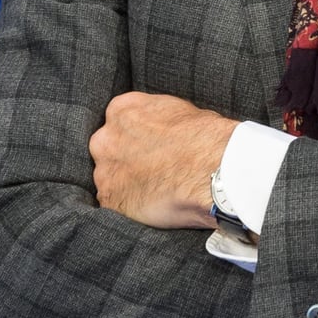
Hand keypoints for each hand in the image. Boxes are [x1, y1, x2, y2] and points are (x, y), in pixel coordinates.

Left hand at [89, 92, 239, 228]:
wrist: (212, 171)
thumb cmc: (204, 139)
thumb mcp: (179, 110)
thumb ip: (156, 118)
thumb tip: (158, 128)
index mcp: (121, 110)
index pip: (119, 122)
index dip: (136, 137)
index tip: (149, 147)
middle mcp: (105, 139)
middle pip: (109, 150)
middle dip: (126, 160)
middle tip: (152, 169)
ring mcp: (105, 172)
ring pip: (110, 179)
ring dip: (127, 185)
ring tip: (156, 189)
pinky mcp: (112, 202)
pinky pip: (117, 204)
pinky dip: (132, 207)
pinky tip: (154, 205)